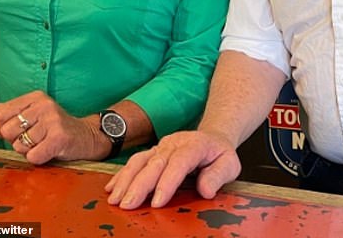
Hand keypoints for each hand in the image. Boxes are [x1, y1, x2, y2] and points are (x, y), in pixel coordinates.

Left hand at [0, 90, 104, 163]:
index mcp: (35, 97)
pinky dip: (38, 158)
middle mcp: (43, 105)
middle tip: (34, 138)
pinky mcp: (59, 137)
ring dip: (28, 151)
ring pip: (19, 146)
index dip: (4, 128)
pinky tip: (48, 151)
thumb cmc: (55, 127)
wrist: (86, 136)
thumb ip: (4, 112)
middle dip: (16, 141)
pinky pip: (32, 156)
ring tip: (43, 143)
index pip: (0, 114)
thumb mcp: (31, 114)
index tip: (19, 129)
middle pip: (7, 131)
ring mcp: (52, 120)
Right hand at [105, 129, 240, 209]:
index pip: (180, 162)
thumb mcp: (230, 164)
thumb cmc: (219, 154)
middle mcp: (175, 143)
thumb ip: (218, 176)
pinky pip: (135, 161)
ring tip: (115, 199)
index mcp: (195, 145)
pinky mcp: (153, 151)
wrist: (212, 137)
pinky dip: (122, 174)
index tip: (157, 202)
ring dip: (126, 179)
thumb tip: (205, 190)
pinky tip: (112, 188)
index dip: (168, 181)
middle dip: (140, 184)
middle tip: (128, 204)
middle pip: (155, 162)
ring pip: (141, 160)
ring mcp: (162, 146)